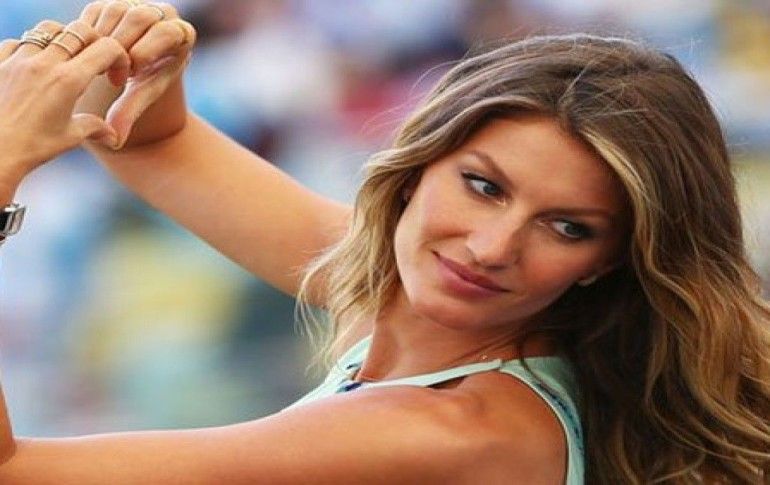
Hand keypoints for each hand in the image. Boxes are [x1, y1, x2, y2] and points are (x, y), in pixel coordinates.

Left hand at [0, 19, 128, 189]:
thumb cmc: (32, 147)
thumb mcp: (70, 137)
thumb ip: (95, 128)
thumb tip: (112, 135)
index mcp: (69, 81)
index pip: (106, 49)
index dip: (119, 57)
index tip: (114, 75)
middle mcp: (44, 64)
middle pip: (80, 31)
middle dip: (94, 43)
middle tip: (94, 62)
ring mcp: (18, 60)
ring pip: (48, 29)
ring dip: (62, 39)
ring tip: (64, 60)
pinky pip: (16, 42)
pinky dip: (28, 48)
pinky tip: (32, 67)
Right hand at [77, 1, 195, 148]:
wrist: (139, 70)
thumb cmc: (148, 84)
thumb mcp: (143, 96)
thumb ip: (132, 112)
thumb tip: (116, 141)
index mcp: (181, 33)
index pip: (167, 31)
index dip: (147, 52)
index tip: (133, 74)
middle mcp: (163, 13)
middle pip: (141, 16)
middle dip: (123, 44)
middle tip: (114, 70)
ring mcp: (138, 4)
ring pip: (117, 9)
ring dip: (105, 39)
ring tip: (104, 65)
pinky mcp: (113, 3)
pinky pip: (97, 9)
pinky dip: (91, 32)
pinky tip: (92, 54)